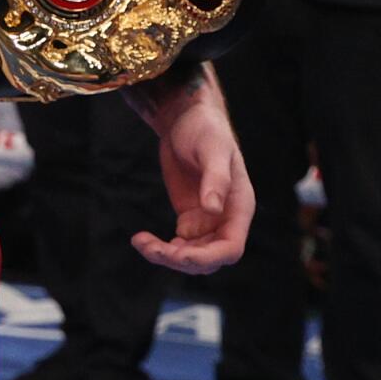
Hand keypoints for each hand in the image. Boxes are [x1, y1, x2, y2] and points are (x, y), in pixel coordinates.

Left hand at [126, 68, 253, 272]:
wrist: (186, 120)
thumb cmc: (206, 129)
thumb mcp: (212, 150)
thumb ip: (216, 179)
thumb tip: (213, 209)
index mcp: (239, 208)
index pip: (230, 248)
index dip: (207, 257)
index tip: (180, 255)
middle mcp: (225, 219)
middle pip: (208, 258)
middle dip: (181, 259)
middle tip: (152, 248)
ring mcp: (207, 221)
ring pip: (191, 255)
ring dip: (167, 256)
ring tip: (141, 242)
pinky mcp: (189, 217)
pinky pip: (179, 244)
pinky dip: (161, 247)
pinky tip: (141, 239)